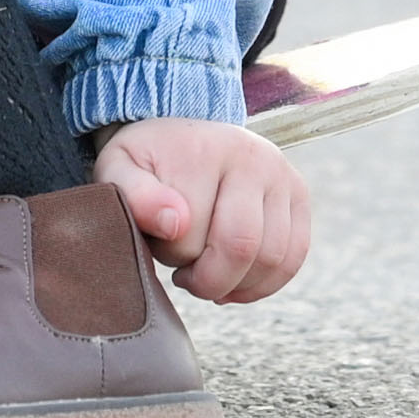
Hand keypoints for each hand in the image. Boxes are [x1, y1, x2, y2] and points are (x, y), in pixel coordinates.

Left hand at [93, 116, 307, 302]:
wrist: (180, 134)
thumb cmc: (146, 162)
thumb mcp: (119, 170)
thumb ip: (134, 196)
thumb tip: (175, 224)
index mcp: (205, 150)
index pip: (190, 235)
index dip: (171, 255)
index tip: (159, 246)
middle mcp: (254, 157)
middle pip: (241, 248)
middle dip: (208, 278)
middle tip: (185, 275)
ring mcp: (282, 175)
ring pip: (271, 260)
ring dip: (235, 282)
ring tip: (207, 272)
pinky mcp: (298, 195)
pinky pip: (292, 258)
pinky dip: (264, 284)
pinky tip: (235, 283)